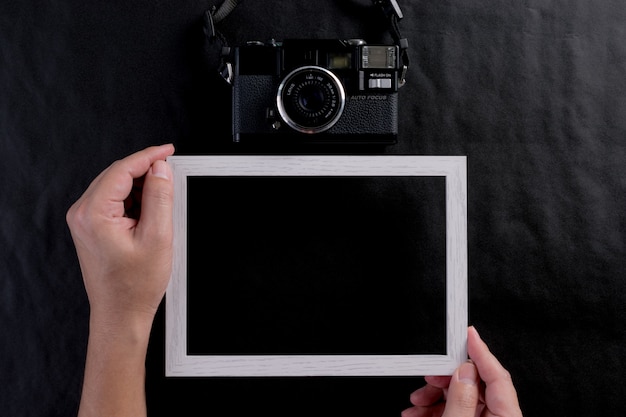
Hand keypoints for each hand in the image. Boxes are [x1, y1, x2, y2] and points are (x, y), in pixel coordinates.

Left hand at [67, 143, 174, 325]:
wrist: (121, 313)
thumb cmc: (135, 286)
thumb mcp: (158, 237)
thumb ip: (160, 197)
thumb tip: (161, 169)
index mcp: (94, 213)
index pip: (122, 170)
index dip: (149, 156)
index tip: (168, 150)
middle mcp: (83, 213)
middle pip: (117, 175)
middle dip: (146, 171)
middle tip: (171, 174)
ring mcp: (85, 220)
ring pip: (117, 187)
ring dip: (141, 188)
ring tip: (162, 206)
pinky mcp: (92, 227)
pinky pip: (114, 201)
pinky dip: (135, 200)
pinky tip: (150, 213)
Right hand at [401, 326, 522, 416]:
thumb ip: (461, 399)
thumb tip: (463, 371)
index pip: (497, 376)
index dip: (481, 351)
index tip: (468, 332)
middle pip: (474, 386)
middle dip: (445, 379)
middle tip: (428, 377)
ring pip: (460, 399)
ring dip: (433, 397)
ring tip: (415, 404)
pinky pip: (455, 412)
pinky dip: (434, 410)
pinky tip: (417, 413)